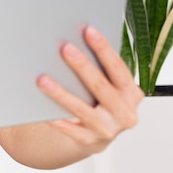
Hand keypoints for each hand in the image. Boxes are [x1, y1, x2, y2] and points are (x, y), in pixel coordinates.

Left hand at [36, 26, 143, 154]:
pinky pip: (68, 128)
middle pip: (100, 86)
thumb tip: (74, 41)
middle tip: (65, 48)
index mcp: (131, 94)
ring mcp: (108, 129)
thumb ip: (100, 70)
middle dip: (82, 66)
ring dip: (60, 93)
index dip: (103, 49)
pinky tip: (40, 107)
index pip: (118, 68)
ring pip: (81, 108)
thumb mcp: (108, 87)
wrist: (97, 135)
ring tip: (42, 78)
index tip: (88, 31)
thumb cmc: (99, 102)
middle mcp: (124, 113)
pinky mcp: (89, 141)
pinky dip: (55, 117)